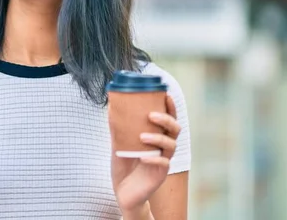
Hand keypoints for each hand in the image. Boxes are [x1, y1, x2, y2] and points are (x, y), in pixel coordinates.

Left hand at [112, 95, 180, 217]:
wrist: (123, 191)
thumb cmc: (123, 165)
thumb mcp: (118, 143)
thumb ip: (117, 127)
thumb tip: (111, 106)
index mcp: (157, 137)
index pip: (169, 119)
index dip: (171, 107)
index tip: (166, 95)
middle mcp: (163, 147)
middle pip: (175, 130)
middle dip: (166, 119)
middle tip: (151, 115)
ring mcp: (163, 160)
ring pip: (171, 145)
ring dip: (158, 138)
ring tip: (142, 136)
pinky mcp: (160, 175)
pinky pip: (164, 164)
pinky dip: (155, 158)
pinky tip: (144, 158)